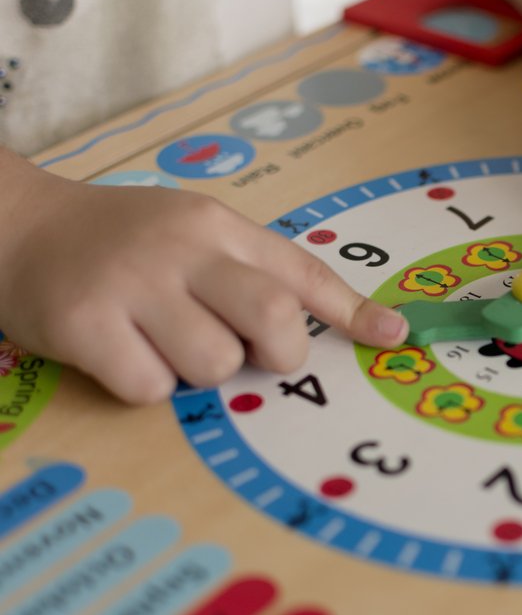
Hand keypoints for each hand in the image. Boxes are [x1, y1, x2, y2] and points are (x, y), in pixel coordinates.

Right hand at [0, 159, 407, 403]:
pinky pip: (152, 388)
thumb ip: (256, 271)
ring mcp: (133, 285)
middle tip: (250, 354)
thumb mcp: (195, 236)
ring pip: (215, 363)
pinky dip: (147, 386)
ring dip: (202, 371)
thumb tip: (329, 324)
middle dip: (279, 354)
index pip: (300, 270)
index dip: (353, 310)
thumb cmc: (124, 241)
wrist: (19, 227)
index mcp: (218, 226)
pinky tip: (124, 355)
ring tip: (165, 343)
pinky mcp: (85, 325)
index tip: (393, 338)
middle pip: (273, 317)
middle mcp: (182, 249)